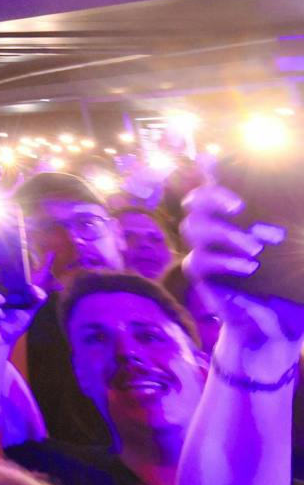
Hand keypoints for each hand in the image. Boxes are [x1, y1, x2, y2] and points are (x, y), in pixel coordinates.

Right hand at [180, 182, 303, 370]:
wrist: (277, 330)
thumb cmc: (291, 288)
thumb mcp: (299, 258)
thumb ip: (298, 230)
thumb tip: (295, 217)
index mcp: (237, 218)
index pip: (217, 184)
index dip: (210, 167)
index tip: (216, 155)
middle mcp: (217, 230)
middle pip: (195, 200)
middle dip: (212, 196)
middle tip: (240, 206)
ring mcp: (206, 252)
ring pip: (192, 227)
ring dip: (222, 233)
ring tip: (254, 248)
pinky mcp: (202, 277)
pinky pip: (198, 262)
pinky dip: (222, 262)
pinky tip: (248, 267)